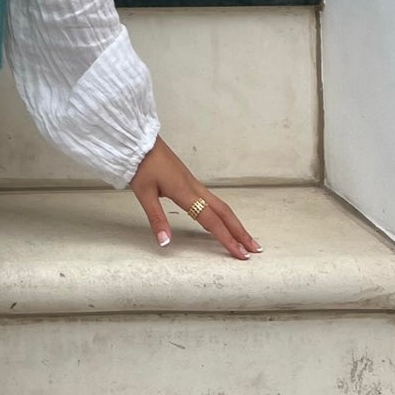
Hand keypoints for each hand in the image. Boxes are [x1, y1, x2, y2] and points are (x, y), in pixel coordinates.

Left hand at [128, 136, 260, 259]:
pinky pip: (210, 200)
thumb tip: (166, 242)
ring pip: (219, 205)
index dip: (227, 239)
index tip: (241, 254)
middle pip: (224, 212)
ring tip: (243, 238)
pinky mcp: (187, 181)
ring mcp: (192, 183)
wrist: (139, 140)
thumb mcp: (144, 193)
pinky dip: (221, 213)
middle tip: (255, 249)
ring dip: (233, 222)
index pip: (211, 220)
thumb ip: (156, 219)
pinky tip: (219, 221)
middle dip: (240, 231)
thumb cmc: (141, 164)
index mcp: (185, 192)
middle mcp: (194, 187)